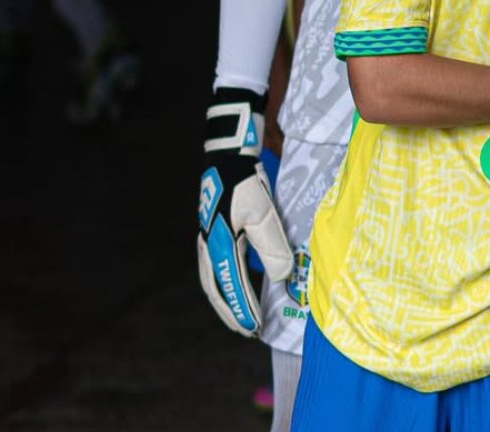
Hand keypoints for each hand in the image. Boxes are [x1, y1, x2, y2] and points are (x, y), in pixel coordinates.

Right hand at [197, 88, 292, 336]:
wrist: (228, 158)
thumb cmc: (246, 184)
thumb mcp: (263, 214)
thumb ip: (272, 247)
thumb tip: (281, 278)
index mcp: (220, 247)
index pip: (233, 287)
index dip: (244, 310)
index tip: (255, 328)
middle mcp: (210, 248)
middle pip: (217, 290)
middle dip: (232, 312)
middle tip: (247, 331)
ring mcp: (208, 242)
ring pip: (213, 282)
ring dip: (226, 302)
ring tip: (240, 318)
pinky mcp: (213, 235)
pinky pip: (215, 270)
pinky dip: (224, 286)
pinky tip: (235, 289)